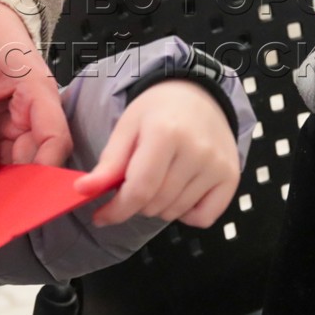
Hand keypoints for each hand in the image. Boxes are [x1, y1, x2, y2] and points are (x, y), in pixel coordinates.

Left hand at [0, 0, 69, 178]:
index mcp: (36, 90)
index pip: (54, 138)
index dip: (44, 170)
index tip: (25, 197)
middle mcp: (39, 105)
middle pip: (39, 152)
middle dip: (18, 178)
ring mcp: (28, 113)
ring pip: (23, 154)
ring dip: (4, 171)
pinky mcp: (15, 118)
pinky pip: (10, 146)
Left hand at [72, 80, 240, 227]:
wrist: (198, 96)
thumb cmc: (157, 112)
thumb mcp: (127, 128)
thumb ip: (108, 163)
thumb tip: (83, 191)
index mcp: (166, 133)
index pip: (139, 189)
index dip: (117, 210)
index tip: (102, 216)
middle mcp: (197, 150)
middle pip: (155, 204)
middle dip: (136, 202)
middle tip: (136, 182)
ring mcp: (217, 165)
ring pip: (175, 212)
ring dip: (158, 206)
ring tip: (159, 180)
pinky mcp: (231, 177)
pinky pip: (203, 218)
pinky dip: (187, 214)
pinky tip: (180, 192)